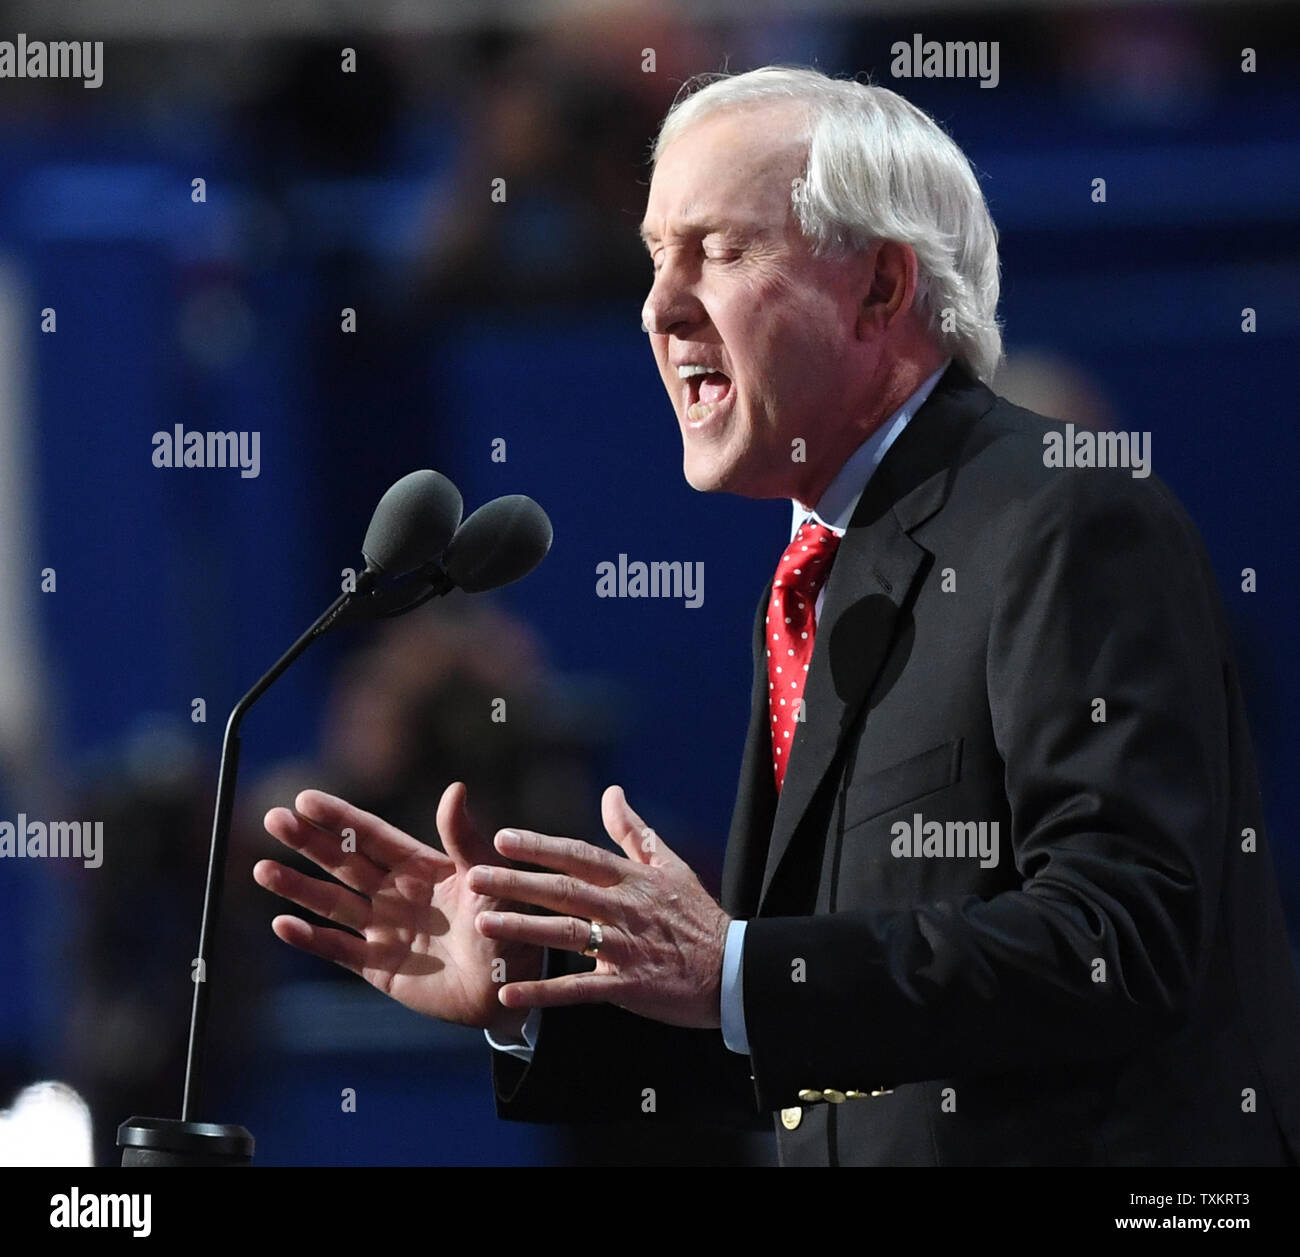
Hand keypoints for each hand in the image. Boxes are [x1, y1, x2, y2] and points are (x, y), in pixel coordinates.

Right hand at [254, 783, 540, 1038]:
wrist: (510, 988)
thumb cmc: (511, 926)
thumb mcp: (489, 878)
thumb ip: (465, 839)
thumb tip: (455, 788)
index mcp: (422, 867)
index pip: (372, 835)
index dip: (340, 818)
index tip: (306, 799)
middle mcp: (396, 894)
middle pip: (344, 862)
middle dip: (309, 842)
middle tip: (273, 818)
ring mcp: (384, 929)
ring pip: (332, 903)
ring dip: (297, 887)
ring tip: (262, 868)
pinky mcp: (379, 967)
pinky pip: (338, 950)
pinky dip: (310, 939)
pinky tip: (283, 923)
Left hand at [468, 786, 730, 1028]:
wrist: (733, 969)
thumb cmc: (697, 915)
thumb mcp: (670, 866)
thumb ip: (634, 832)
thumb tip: (612, 792)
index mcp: (632, 879)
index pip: (579, 856)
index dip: (540, 846)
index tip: (502, 839)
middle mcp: (625, 909)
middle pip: (564, 891)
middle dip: (517, 883)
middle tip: (474, 878)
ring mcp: (627, 948)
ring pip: (568, 935)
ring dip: (523, 930)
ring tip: (482, 924)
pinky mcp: (629, 986)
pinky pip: (579, 990)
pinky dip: (543, 992)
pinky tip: (508, 994)